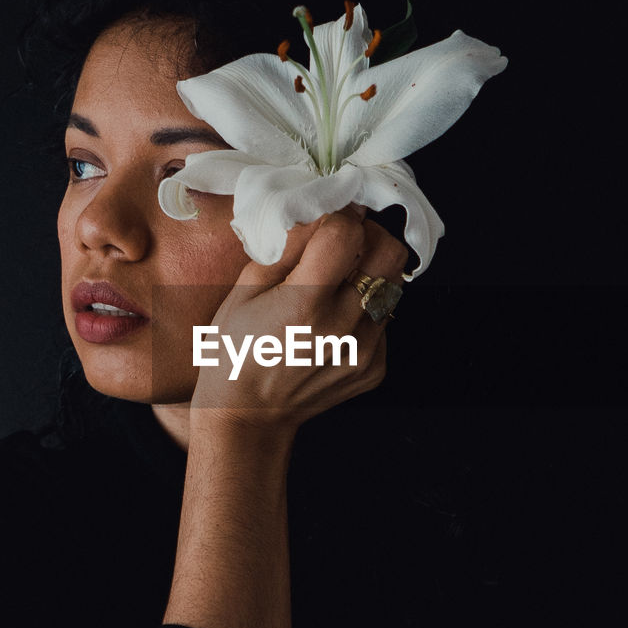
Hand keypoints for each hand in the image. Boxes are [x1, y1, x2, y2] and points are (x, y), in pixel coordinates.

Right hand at [192, 206, 408, 431]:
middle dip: (370, 234)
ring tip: (336, 282)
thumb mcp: (244, 289)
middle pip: (390, 252)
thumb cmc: (235, 350)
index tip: (329, 215)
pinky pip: (384, 320)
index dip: (339, 214)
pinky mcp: (375, 368)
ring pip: (392, 285)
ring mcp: (364, 351)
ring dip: (369, 272)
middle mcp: (343, 327)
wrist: (248, 418)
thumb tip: (320, 210)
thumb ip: (287, 246)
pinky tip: (334, 320)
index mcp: (305, 303)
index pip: (348, 232)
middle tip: (344, 240)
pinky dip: (365, 309)